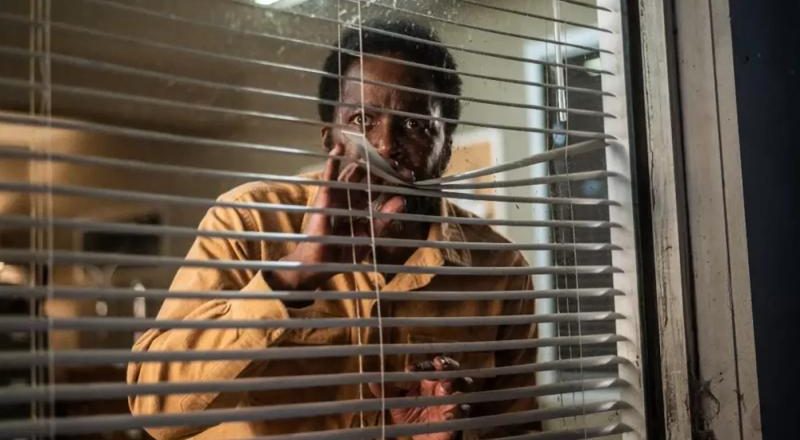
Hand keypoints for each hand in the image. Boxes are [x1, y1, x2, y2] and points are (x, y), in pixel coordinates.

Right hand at [266, 144, 405, 290]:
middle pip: (367, 178)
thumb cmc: (344, 250)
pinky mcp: (325, 196)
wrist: (321, 262)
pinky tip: (339, 148)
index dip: (391, 180)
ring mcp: (338, 195)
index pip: (379, 189)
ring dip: (360, 160)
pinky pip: (329, 176)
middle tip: (392, 157)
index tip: (407, 174)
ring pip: (351, 173)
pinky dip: (332, 161)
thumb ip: (386, 218)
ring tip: (370, 146)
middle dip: (379, 167)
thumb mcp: (370, 234)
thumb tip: (402, 200)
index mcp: (362, 207)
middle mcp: (351, 198)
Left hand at [369, 355, 472, 439]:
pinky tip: (450, 410)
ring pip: (463, 383)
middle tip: (439, 363)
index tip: (410, 370)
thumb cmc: (413, 419)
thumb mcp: (398, 406)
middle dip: (446, 364)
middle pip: (450, 368)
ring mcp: (452, 399)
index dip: (422, 365)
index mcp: (428, 381)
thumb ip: (387, 393)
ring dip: (456, 382)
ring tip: (446, 384)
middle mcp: (442, 387)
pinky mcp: (459, 415)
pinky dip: (458, 408)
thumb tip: (371, 382)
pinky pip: (464, 409)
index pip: (428, 365)